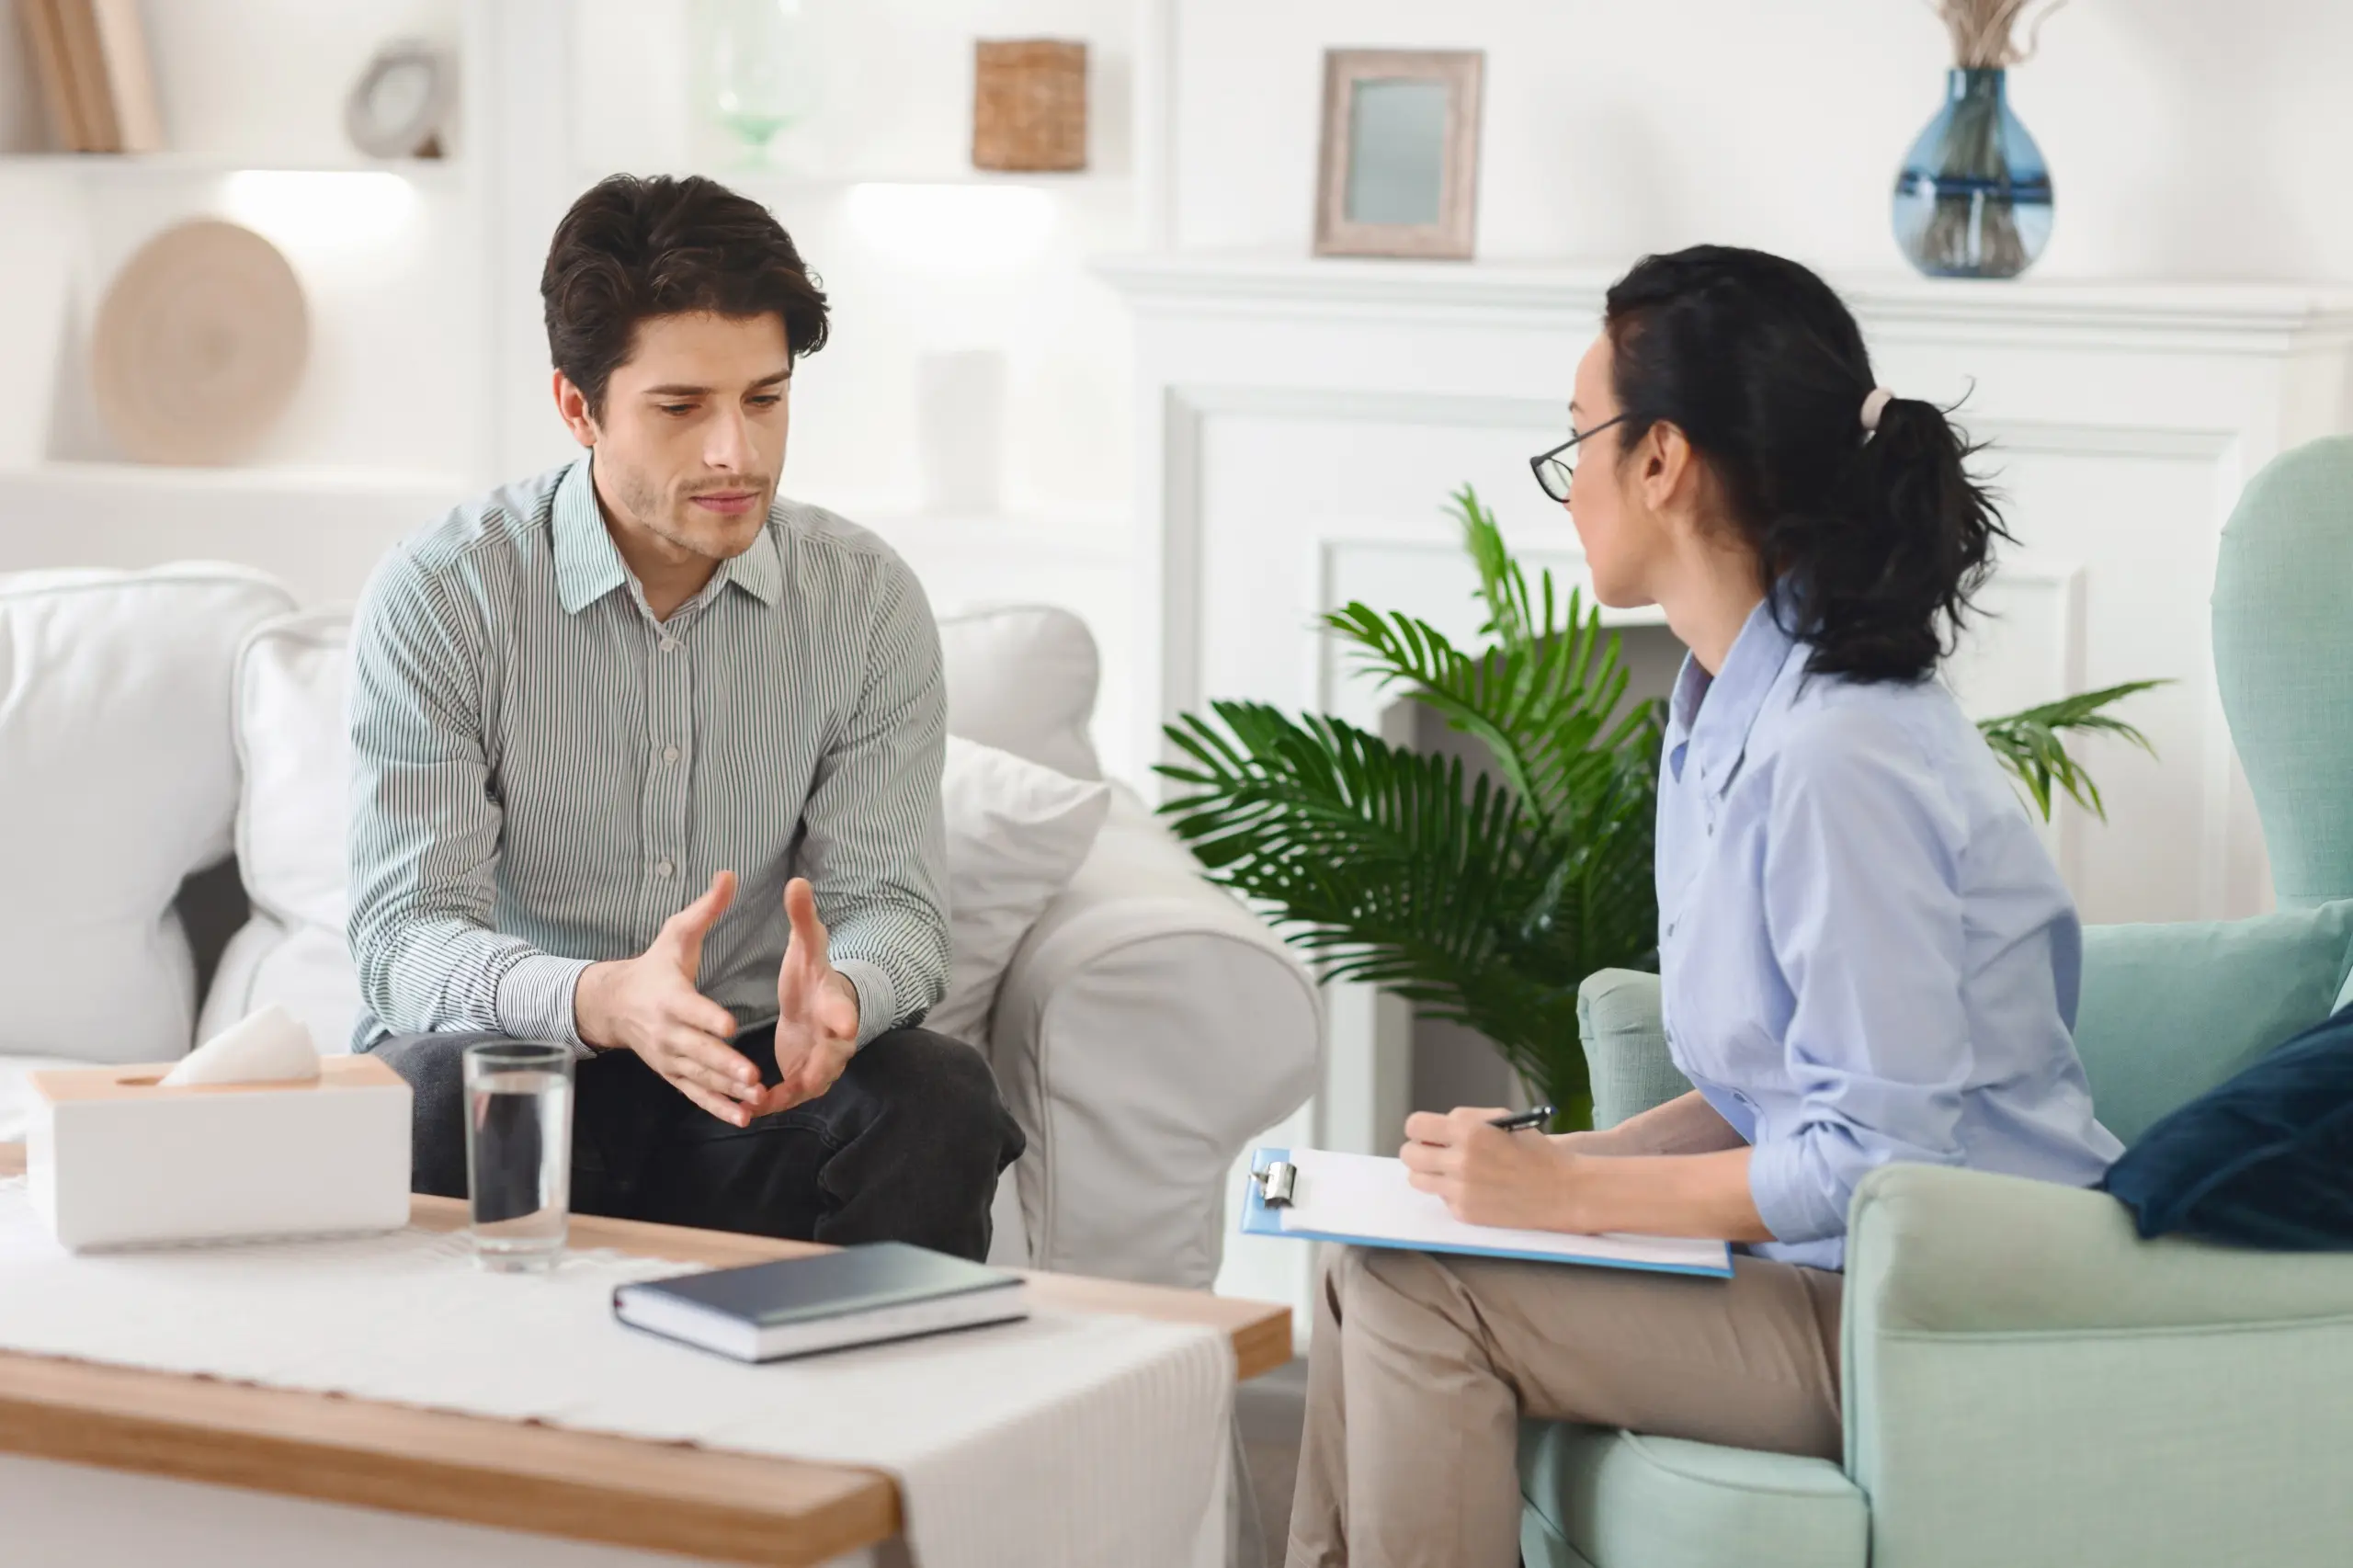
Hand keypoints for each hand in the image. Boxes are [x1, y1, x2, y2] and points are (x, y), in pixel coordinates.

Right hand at [575, 871, 766, 1126]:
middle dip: (724, 1064)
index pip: (689, 1009)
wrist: (613, 1002)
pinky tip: (743, 1117)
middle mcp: (666, 1031)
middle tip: (752, 1075)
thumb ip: (705, 909)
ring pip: (698, 1077)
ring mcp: (667, 1057)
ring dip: (726, 1090)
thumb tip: (729, 874)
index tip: (729, 1026)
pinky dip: (717, 1107)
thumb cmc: (655, 966)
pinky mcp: (671, 1074)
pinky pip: (695, 1094)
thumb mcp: (676, 934)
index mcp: (669, 997)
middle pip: (696, 1051)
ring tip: (756, 1098)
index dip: (707, 1018)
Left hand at [754, 877, 859, 1116]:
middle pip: (835, 1054)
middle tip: (810, 1077)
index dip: (844, 1016)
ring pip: (812, 1081)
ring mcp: (821, 1060)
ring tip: (765, 1099)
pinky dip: (772, 1102)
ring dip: (791, 1092)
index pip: (843, 1008)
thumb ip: (802, 919)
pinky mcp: (802, 1078)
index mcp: (833, 1001)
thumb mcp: (805, 946)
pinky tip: (749, 1108)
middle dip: (823, 1065)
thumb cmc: (812, 975)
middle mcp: (834, 1036)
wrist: (820, 1007)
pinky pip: (789, 1095)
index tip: (844, 1023)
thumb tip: (797, 881)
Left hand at [1400, 1106, 1592, 1231]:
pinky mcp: (1465, 1213)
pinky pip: (1441, 1200)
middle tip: (1434, 1153)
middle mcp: (1459, 1160)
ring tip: (1450, 1171)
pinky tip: (1475, 1190)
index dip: (1420, 1129)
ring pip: (1417, 1179)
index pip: (1414, 1126)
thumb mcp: (1501, 1120)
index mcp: (1468, 1130)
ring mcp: (1460, 1190)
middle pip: (1409, 1155)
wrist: (1562, 1191)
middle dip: (1419, 1151)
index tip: (1428, 1133)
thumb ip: (1464, 1121)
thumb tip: (1434, 1129)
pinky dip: (1451, 1194)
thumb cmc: (1534, 1151)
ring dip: (1429, 1173)